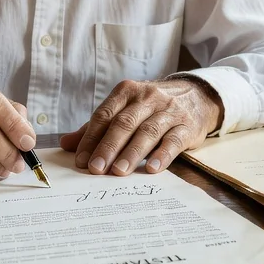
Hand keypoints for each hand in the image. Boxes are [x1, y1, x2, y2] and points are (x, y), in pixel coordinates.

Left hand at [59, 78, 222, 175]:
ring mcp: (169, 111)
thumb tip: (66, 143)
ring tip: (118, 172)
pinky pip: (174, 140)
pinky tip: (152, 168)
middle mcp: (147, 98)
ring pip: (147, 131)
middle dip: (108, 147)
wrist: (197, 95)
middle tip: (96, 169)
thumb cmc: (153, 106)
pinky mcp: (187, 126)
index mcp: (127, 91)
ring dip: (132, 153)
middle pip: (124, 123)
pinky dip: (162, 154)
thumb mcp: (126, 109)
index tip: (81, 160)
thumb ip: (97, 127)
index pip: (104, 115)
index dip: (91, 138)